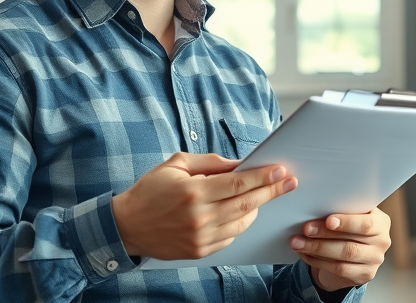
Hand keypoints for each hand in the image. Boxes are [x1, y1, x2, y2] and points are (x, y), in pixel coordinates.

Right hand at [111, 152, 296, 259]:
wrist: (126, 226)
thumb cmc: (150, 191)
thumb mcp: (176, 165)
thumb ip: (210, 163)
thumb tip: (239, 164)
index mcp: (194, 192)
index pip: (238, 184)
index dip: (263, 177)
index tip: (280, 171)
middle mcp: (200, 217)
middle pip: (246, 204)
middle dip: (271, 191)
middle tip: (289, 182)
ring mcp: (201, 238)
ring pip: (242, 223)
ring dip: (257, 208)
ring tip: (264, 195)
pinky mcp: (200, 251)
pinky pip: (230, 237)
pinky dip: (240, 224)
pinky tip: (241, 212)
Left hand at [290, 208, 390, 292]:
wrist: (352, 250)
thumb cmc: (349, 225)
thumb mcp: (351, 214)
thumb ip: (341, 209)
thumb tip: (316, 204)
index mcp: (380, 222)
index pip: (366, 223)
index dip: (346, 222)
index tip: (328, 220)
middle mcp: (382, 242)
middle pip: (351, 242)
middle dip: (324, 235)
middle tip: (305, 229)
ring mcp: (374, 261)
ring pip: (343, 257)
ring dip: (317, 249)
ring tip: (297, 242)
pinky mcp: (364, 275)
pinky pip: (339, 270)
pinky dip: (318, 261)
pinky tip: (305, 254)